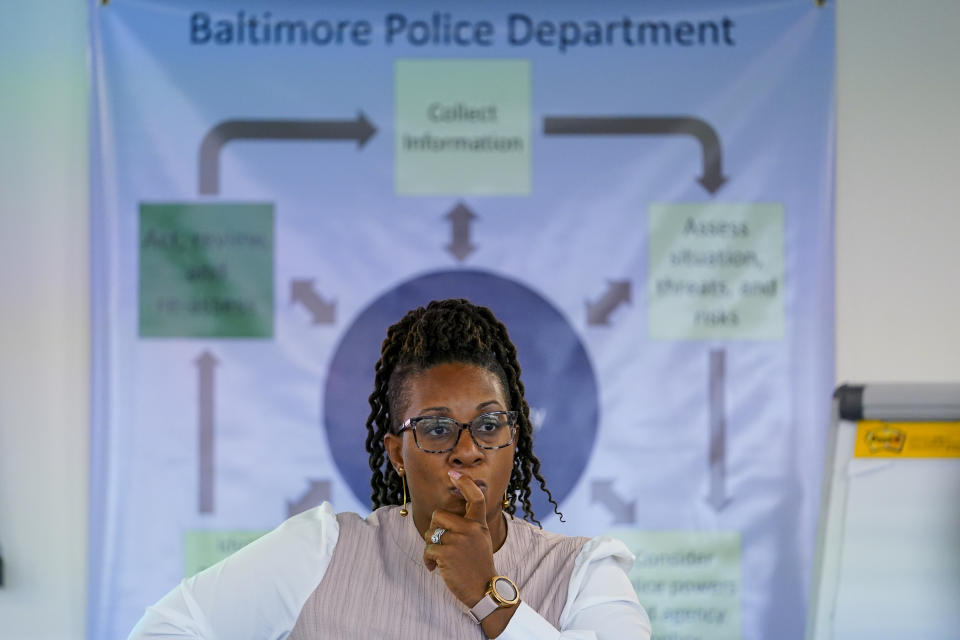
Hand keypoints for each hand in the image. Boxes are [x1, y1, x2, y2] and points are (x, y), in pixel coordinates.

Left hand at [422, 470, 495, 606]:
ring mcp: (458, 540)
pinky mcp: (446, 554)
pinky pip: (427, 550)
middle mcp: (469, 528)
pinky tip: (435, 568)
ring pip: (430, 533)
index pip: (475, 498)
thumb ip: (469, 525)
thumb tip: (444, 516)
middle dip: (435, 529)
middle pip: (438, 515)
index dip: (465, 483)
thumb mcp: (481, 539)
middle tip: (441, 544)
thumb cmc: (478, 564)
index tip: (454, 473)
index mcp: (479, 524)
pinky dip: (428, 560)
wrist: (483, 589)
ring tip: (441, 560)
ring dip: (431, 547)